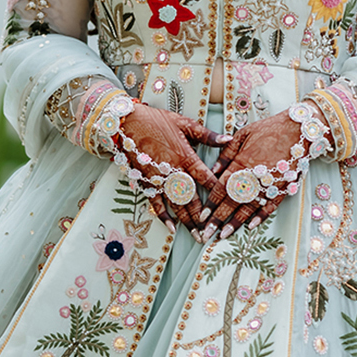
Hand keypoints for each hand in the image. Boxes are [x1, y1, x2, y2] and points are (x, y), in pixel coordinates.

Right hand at [116, 104, 223, 231]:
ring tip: (197, 236)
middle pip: (192, 199)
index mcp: (186, 157)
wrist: (127, 123)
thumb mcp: (185, 123)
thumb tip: (228, 138)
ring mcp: (159, 179)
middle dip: (202, 217)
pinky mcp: (147, 182)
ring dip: (187, 222)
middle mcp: (173, 172)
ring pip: (176, 205)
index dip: (217, 193)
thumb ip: (207, 135)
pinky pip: (156, 203)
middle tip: (212, 232)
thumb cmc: (157, 120)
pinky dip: (163, 216)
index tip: (227, 205)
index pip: (206, 179)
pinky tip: (171, 228)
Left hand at [203, 111, 307, 239]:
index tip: (202, 217)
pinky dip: (261, 216)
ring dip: (236, 223)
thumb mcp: (242, 135)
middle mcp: (254, 177)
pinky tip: (251, 226)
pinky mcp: (284, 187)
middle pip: (232, 202)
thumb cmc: (268, 130)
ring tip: (224, 235)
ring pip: (249, 208)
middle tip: (207, 234)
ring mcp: (269, 184)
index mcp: (241, 163)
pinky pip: (271, 205)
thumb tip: (212, 170)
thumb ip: (226, 153)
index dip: (210, 204)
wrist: (299, 129)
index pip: (221, 188)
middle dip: (218, 220)